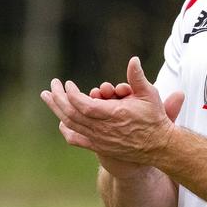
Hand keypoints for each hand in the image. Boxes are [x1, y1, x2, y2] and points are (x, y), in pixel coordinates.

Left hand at [40, 57, 184, 173]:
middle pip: (71, 114)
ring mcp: (99, 139)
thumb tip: (133, 60)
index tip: (68, 84)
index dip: (71, 94)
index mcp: (113, 115)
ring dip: (57, 109)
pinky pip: (76, 139)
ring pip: (71, 125)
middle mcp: (103, 129)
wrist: (159, 146)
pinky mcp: (99, 146)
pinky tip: (60, 121)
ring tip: (47, 97)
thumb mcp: (149, 95)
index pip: (83, 104)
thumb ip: (137, 77)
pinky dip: (65, 130)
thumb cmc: (155, 118)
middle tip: (52, 85)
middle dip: (58, 98)